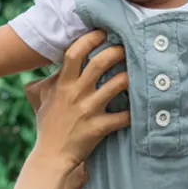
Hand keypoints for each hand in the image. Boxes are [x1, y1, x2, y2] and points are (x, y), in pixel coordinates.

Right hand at [29, 30, 129, 172]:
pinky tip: (143, 106)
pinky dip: (135, 111)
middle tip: (127, 48)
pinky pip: (123, 116)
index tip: (102, 32)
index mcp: (62, 84)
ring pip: (117, 84)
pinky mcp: (99, 127)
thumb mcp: (44, 99)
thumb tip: (59, 66)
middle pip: (100, 63)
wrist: (51, 156)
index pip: (75, 52)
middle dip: (117, 51)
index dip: (90, 39)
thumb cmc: (48, 127)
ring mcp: (88, 110)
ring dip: (130, 76)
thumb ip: (53, 82)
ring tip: (139, 71)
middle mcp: (76, 93)